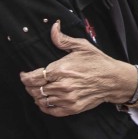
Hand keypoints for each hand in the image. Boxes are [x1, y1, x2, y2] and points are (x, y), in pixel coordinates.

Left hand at [19, 21, 137, 115]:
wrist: (114, 80)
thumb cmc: (98, 62)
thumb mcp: (81, 46)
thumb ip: (63, 39)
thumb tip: (53, 27)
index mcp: (61, 69)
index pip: (33, 78)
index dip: (25, 77)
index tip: (24, 75)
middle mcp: (62, 86)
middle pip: (35, 90)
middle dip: (29, 86)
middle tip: (30, 82)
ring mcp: (67, 99)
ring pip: (41, 101)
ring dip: (36, 96)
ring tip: (38, 90)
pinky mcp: (72, 108)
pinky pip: (51, 111)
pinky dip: (44, 107)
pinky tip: (45, 101)